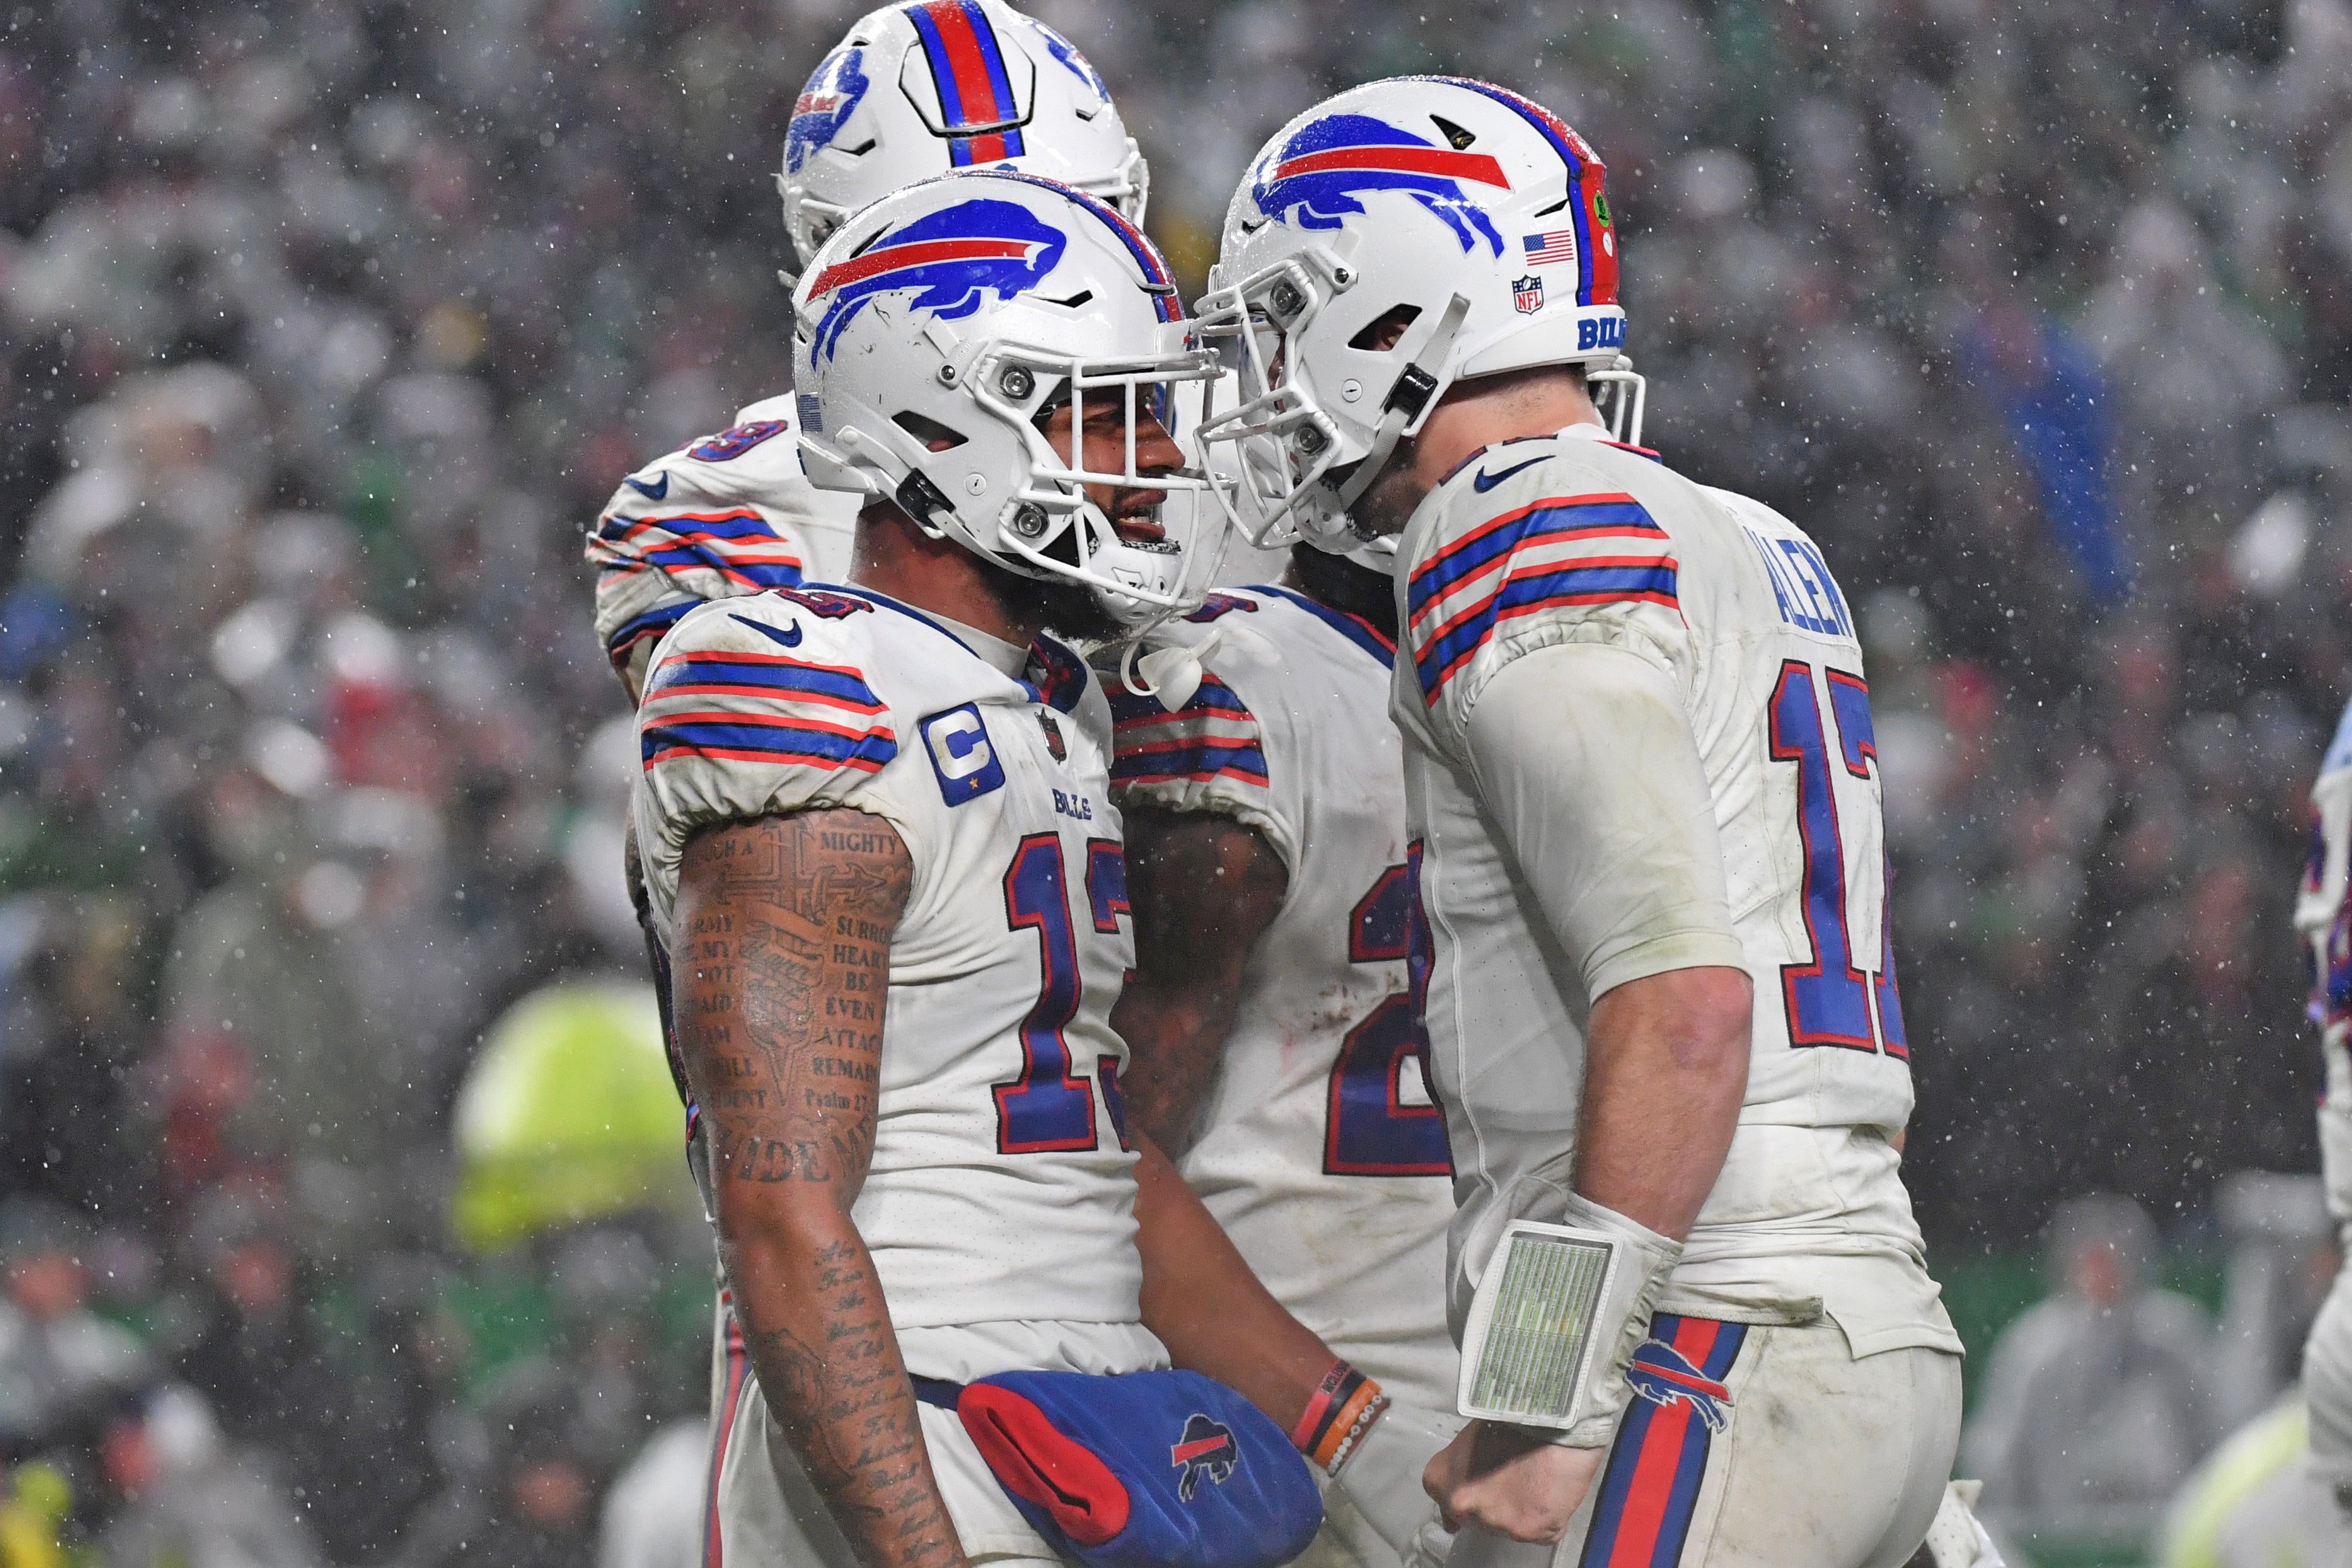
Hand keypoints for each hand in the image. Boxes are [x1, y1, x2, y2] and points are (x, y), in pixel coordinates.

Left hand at [1422, 1421, 1603, 1543]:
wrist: (1554, 1422)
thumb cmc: (1511, 1421)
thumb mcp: (1472, 1436)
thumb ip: (1458, 1468)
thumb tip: (1457, 1499)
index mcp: (1440, 1481)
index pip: (1444, 1502)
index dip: (1466, 1492)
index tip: (1480, 1486)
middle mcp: (1461, 1507)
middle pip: (1474, 1518)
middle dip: (1489, 1505)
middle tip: (1511, 1481)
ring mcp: (1494, 1522)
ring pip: (1504, 1528)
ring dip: (1516, 1513)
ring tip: (1532, 1485)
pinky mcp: (1528, 1532)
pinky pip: (1536, 1534)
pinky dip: (1544, 1521)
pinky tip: (1549, 1496)